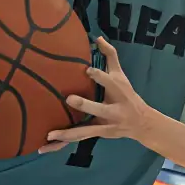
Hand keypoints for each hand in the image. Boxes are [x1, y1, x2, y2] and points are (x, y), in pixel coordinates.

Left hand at [40, 38, 155, 152]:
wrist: (141, 124)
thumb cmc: (127, 96)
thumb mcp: (122, 75)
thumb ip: (110, 56)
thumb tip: (97, 37)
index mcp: (119, 93)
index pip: (110, 83)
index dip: (99, 76)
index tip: (87, 70)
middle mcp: (114, 111)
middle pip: (100, 109)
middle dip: (86, 105)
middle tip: (69, 99)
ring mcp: (105, 125)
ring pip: (86, 131)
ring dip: (68, 134)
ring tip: (50, 135)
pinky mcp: (97, 133)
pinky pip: (77, 139)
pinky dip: (61, 144)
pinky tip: (43, 148)